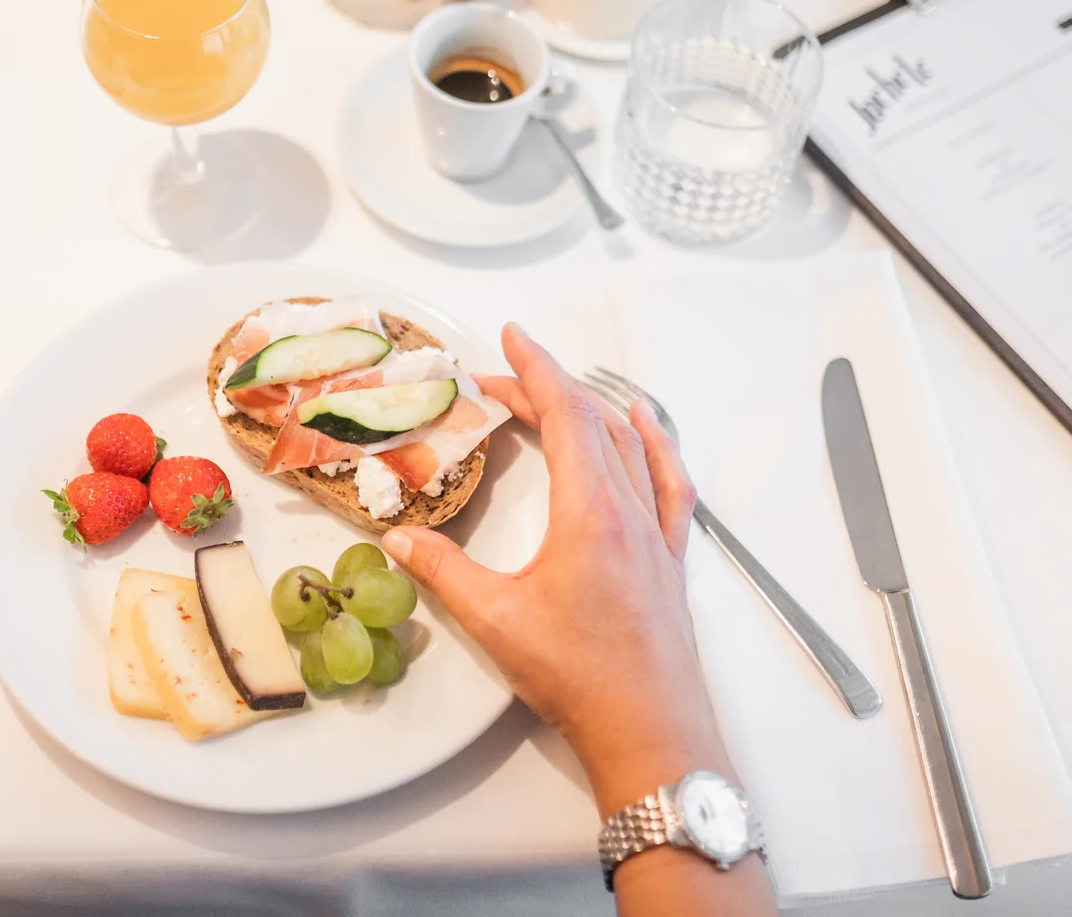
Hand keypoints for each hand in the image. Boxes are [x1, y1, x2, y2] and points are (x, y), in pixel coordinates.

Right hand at [383, 327, 774, 912]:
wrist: (649, 734)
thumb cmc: (578, 679)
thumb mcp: (496, 621)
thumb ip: (444, 572)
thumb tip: (399, 540)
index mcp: (590, 512)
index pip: (565, 415)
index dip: (535, 369)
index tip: (509, 337)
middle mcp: (631, 510)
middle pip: (593, 422)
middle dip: (547, 388)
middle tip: (501, 378)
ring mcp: (659, 534)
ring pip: (632, 445)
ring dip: (593, 409)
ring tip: (557, 393)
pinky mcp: (672, 560)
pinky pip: (671, 482)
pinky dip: (655, 444)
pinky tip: (646, 430)